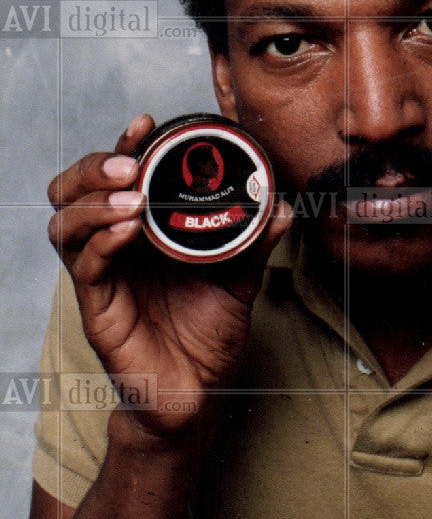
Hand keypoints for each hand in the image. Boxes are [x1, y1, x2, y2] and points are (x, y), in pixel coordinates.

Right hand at [47, 114, 291, 439]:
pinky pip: (86, 268)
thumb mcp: (238, 281)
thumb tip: (280, 206)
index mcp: (140, 234)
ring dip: (93, 202)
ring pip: (65, 226)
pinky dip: (103, 242)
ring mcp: (101, 279)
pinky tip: (128, 230)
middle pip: (71, 193)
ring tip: (129, 194)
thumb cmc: (206, 336)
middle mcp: (113, 250)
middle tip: (128, 162)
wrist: (196, 394)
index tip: (147, 124)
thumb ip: (253, 243)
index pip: (113, 179)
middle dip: (92, 167)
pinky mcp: (98, 311)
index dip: (122, 146)